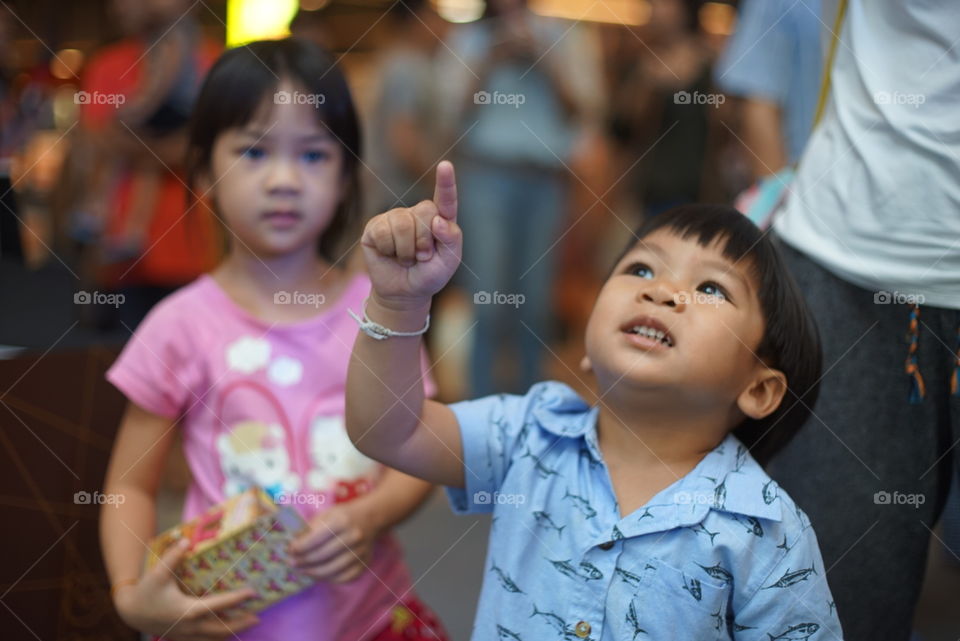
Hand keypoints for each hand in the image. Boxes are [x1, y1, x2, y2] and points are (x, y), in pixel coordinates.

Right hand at [114, 540, 258, 640]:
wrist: (131, 613)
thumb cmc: (146, 592)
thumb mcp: (158, 573)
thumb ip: (172, 557)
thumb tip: (185, 541)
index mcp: (188, 610)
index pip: (218, 605)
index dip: (236, 599)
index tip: (251, 593)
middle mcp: (190, 626)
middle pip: (221, 629)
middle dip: (240, 623)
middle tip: (257, 617)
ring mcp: (186, 635)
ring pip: (213, 638)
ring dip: (231, 632)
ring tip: (247, 624)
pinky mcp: (182, 637)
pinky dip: (217, 637)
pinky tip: (226, 632)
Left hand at [289, 503, 377, 582]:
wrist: (370, 518)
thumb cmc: (343, 516)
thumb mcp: (326, 515)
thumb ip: (310, 530)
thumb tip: (292, 547)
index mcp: (341, 521)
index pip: (315, 539)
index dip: (299, 547)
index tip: (289, 551)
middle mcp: (353, 536)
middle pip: (322, 556)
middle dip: (303, 562)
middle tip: (292, 563)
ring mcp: (360, 551)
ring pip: (333, 570)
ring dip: (314, 573)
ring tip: (303, 571)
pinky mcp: (365, 563)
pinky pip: (345, 577)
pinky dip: (331, 579)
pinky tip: (320, 575)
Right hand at [360, 161, 460, 309]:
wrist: (403, 292)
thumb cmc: (429, 275)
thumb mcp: (449, 261)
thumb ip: (452, 239)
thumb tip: (439, 220)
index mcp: (439, 219)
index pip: (445, 199)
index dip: (445, 183)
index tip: (445, 166)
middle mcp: (417, 214)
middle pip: (425, 211)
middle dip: (425, 241)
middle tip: (422, 257)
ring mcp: (395, 218)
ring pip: (403, 224)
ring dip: (407, 250)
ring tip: (407, 259)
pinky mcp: (376, 227)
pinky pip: (384, 232)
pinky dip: (390, 250)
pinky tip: (390, 254)